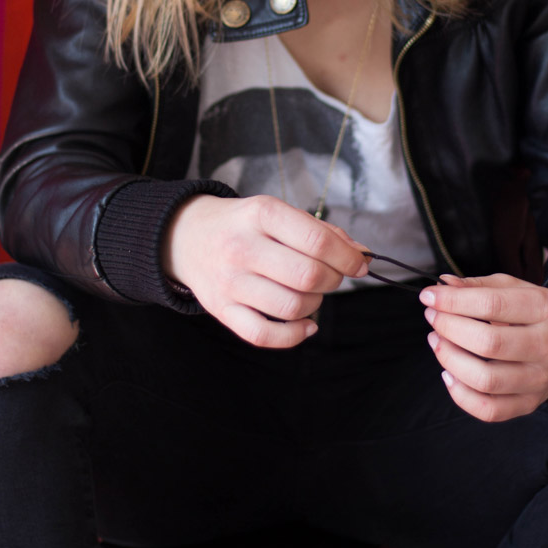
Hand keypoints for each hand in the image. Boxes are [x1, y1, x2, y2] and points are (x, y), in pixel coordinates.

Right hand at [162, 194, 369, 347]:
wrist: (186, 236)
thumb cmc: (243, 224)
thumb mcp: (277, 212)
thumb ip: (320, 231)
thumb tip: (361, 254)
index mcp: (261, 214)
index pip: (317, 241)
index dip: (348, 257)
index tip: (359, 264)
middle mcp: (243, 247)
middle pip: (308, 276)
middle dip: (334, 280)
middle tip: (334, 276)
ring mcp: (230, 281)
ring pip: (291, 306)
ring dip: (316, 304)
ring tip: (312, 293)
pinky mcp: (221, 309)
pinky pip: (264, 335)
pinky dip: (294, 335)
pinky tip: (306, 324)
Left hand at [419, 273, 547, 421]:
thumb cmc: (537, 311)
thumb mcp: (515, 287)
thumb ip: (479, 286)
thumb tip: (442, 286)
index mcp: (546, 309)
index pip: (492, 304)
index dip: (453, 301)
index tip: (428, 296)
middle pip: (488, 344)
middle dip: (449, 328)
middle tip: (433, 317)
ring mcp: (541, 380)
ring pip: (486, 380)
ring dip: (450, 359)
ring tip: (437, 341)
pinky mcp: (531, 403)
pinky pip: (490, 410)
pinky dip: (460, 395)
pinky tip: (448, 373)